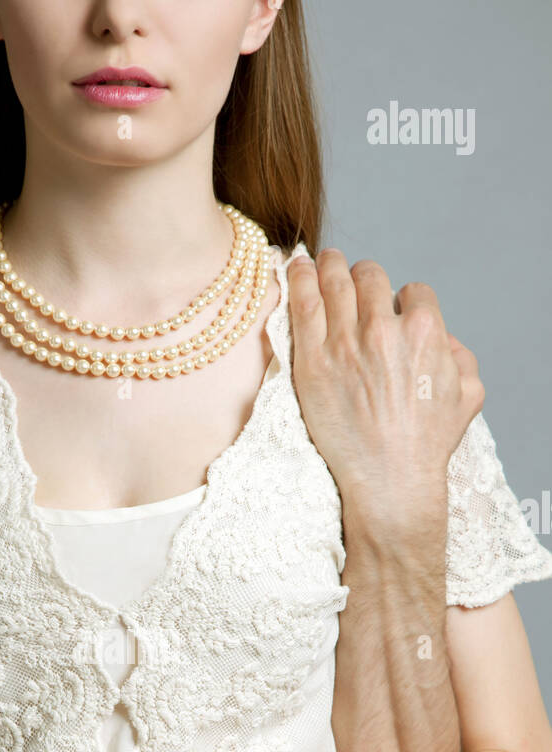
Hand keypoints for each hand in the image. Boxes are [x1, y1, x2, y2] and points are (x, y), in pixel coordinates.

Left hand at [287, 249, 484, 533]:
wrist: (389, 480)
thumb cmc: (428, 445)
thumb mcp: (468, 397)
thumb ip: (461, 358)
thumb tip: (442, 340)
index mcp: (425, 331)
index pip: (412, 291)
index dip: (403, 300)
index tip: (392, 312)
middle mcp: (383, 330)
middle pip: (369, 278)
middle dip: (363, 275)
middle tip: (351, 276)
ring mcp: (344, 344)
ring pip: (333, 282)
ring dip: (328, 265)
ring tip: (321, 260)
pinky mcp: (312, 362)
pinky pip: (301, 306)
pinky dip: (297, 280)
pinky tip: (294, 267)